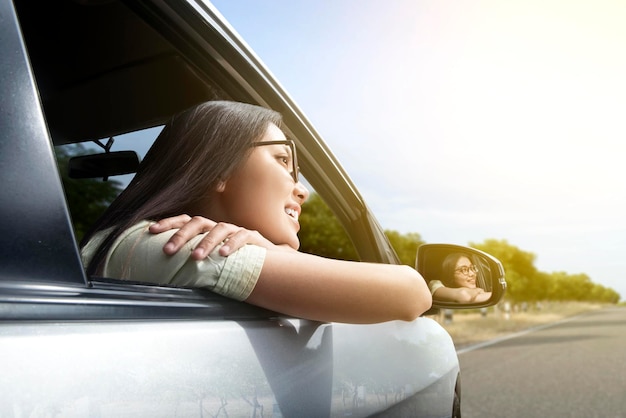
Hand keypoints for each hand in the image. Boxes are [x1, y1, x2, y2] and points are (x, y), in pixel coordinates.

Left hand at [149, 215, 282, 259]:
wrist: (269, 264)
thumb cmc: (235, 263)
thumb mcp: (211, 261)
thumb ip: (194, 261)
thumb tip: (164, 273)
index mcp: (206, 230)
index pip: (184, 221)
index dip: (168, 224)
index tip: (151, 231)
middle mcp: (219, 227)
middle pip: (198, 222)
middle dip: (181, 236)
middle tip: (168, 251)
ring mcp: (236, 231)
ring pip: (219, 229)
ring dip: (205, 243)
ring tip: (196, 257)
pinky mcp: (252, 238)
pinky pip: (242, 237)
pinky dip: (232, 244)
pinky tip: (223, 254)